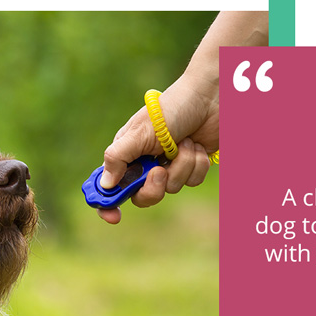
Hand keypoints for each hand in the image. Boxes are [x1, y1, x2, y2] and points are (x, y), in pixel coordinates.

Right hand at [97, 74, 218, 223]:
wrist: (210, 98)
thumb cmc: (171, 108)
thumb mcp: (140, 132)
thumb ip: (118, 157)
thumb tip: (105, 185)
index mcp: (127, 153)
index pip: (110, 185)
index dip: (108, 202)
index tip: (114, 217)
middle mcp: (146, 162)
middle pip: (142, 196)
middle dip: (154, 187)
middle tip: (160, 171)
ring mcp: (169, 165)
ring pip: (172, 188)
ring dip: (182, 166)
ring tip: (185, 142)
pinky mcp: (191, 165)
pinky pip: (192, 181)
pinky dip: (197, 164)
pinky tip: (197, 145)